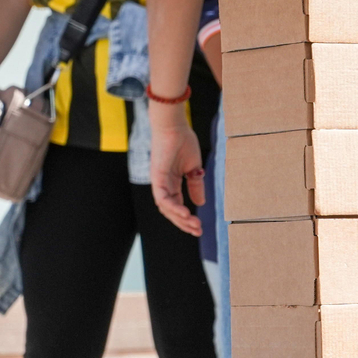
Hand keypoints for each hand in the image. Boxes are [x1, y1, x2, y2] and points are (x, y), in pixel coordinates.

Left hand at [148, 103, 204, 233]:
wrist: (175, 126)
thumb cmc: (183, 141)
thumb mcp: (194, 168)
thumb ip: (195, 186)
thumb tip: (200, 203)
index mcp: (171, 183)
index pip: (177, 206)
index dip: (187, 218)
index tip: (200, 227)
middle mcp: (163, 185)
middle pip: (171, 211)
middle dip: (184, 223)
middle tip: (199, 231)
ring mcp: (159, 182)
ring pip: (166, 208)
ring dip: (180, 219)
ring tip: (195, 225)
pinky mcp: (157, 177)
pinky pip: (163, 198)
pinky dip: (174, 207)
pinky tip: (186, 213)